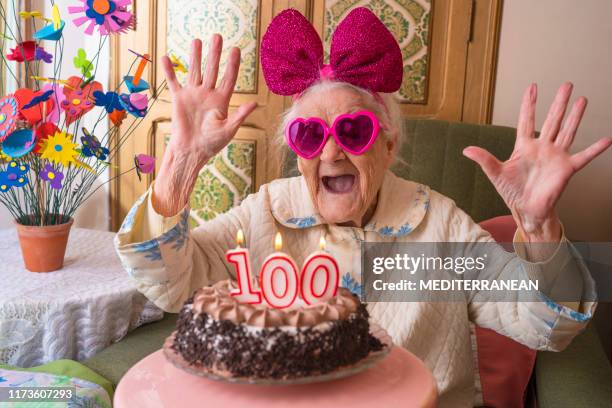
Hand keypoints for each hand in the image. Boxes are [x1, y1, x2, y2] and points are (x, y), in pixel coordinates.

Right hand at [153, 35, 256, 215]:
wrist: (191, 151)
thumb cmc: (212, 144)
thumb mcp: (229, 130)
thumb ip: (240, 115)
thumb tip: (255, 103)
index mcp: (222, 101)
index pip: (229, 79)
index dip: (233, 65)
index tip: (236, 50)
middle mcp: (208, 94)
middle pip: (212, 70)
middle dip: (215, 54)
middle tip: (217, 36)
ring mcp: (193, 95)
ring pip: (194, 71)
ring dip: (195, 56)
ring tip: (197, 40)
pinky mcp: (179, 99)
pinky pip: (173, 82)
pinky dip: (169, 71)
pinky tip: (166, 58)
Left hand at [463, 82, 611, 242]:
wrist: (526, 209)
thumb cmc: (511, 191)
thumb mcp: (495, 173)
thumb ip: (484, 159)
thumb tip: (466, 150)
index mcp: (524, 146)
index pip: (527, 120)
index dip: (529, 104)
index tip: (533, 86)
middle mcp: (542, 148)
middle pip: (552, 120)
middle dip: (559, 103)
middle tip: (567, 84)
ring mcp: (556, 156)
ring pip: (568, 131)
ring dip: (575, 116)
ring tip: (582, 99)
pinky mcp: (566, 169)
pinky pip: (584, 157)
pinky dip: (595, 149)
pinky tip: (607, 140)